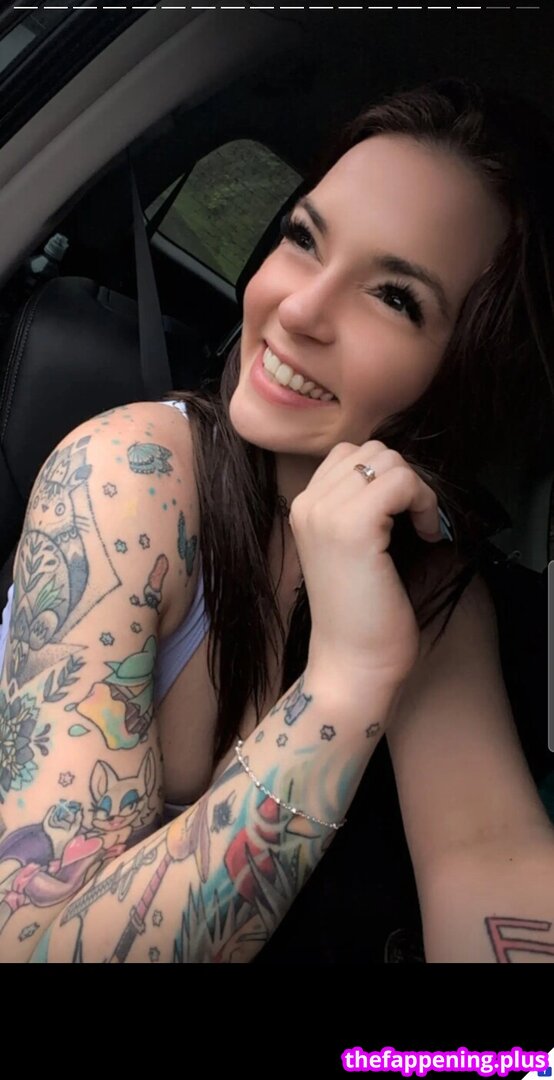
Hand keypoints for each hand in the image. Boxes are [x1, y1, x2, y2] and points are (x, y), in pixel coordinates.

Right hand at [289, 440, 444, 691]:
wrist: (351, 664)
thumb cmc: (362, 615)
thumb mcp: (353, 547)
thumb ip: (361, 507)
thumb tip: (398, 472)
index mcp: (303, 507)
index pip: (350, 454)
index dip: (386, 477)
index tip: (401, 516)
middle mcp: (307, 504)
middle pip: (371, 450)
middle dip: (404, 479)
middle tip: (415, 520)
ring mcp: (326, 513)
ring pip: (389, 460)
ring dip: (417, 490)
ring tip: (421, 528)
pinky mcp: (353, 528)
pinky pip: (403, 481)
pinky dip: (425, 503)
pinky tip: (426, 534)